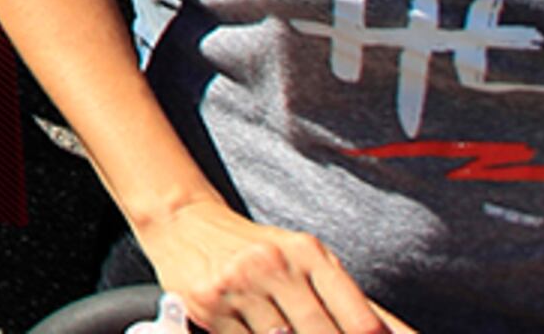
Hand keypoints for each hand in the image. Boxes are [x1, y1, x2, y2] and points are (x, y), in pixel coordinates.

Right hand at [132, 200, 410, 333]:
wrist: (183, 222)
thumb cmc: (257, 248)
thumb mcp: (305, 260)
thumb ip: (348, 301)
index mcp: (309, 253)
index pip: (360, 320)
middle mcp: (276, 265)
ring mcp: (240, 286)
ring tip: (287, 330)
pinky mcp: (209, 306)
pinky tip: (259, 331)